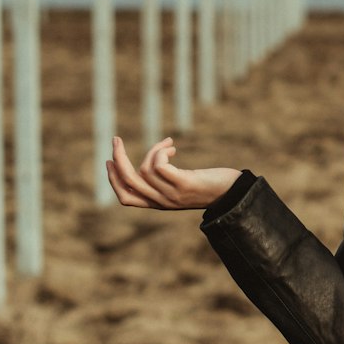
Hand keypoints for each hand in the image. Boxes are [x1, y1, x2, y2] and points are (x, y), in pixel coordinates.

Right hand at [106, 136, 241, 210]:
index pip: (125, 198)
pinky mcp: (183, 184)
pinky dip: (160, 151)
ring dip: (153, 149)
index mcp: (158, 203)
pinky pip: (159, 165)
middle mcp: (162, 201)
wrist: (234, 194)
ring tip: (168, 145)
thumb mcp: (182, 184)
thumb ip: (166, 179)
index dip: (113, 180)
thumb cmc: (209, 185)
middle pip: (128, 182)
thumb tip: (153, 159)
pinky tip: (172, 148)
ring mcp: (171, 194)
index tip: (109, 160)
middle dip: (118, 158)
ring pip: (144, 169)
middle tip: (116, 139)